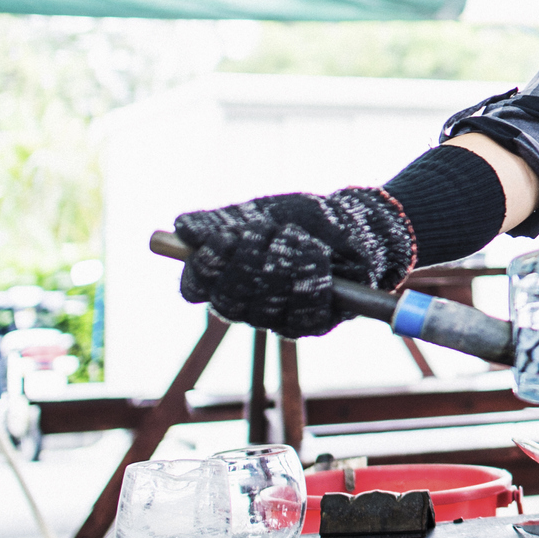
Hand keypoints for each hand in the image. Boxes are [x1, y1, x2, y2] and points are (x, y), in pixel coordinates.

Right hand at [174, 189, 414, 337]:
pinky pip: (301, 309)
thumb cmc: (305, 220)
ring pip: (263, 303)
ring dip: (280, 261)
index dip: (203, 267)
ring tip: (296, 237)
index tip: (219, 241)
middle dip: (246, 259)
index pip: (195, 286)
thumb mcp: (262, 213)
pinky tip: (318, 257)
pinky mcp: (310, 324)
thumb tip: (181, 227)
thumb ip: (221, 221)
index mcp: (227, 278)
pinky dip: (309, 274)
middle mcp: (247, 304)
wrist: (357, 226)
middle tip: (265, 232)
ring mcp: (277, 317)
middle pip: (226, 298)